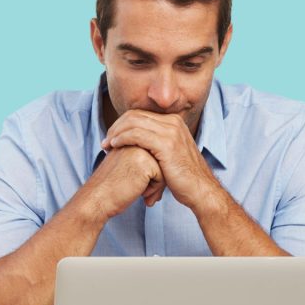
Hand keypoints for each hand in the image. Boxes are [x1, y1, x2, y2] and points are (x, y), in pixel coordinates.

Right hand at [75, 145, 164, 220]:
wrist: (97, 199)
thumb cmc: (109, 188)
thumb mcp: (124, 167)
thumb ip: (139, 160)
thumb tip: (160, 169)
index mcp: (129, 140)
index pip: (153, 155)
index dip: (149, 174)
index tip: (136, 185)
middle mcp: (135, 142)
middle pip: (160, 160)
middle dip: (155, 180)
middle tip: (144, 192)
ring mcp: (141, 150)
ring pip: (163, 168)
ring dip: (156, 185)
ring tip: (142, 193)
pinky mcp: (146, 163)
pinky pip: (162, 177)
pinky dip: (154, 189)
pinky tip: (140, 193)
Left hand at [101, 109, 220, 209]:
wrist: (199, 190)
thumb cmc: (182, 177)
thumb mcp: (168, 154)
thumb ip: (154, 143)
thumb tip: (135, 141)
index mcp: (173, 122)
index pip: (140, 114)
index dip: (122, 124)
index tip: (111, 138)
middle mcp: (173, 122)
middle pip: (134, 115)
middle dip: (116, 127)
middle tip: (105, 141)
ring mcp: (171, 132)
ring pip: (133, 122)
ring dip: (115, 133)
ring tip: (106, 145)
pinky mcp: (166, 144)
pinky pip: (136, 134)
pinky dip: (122, 138)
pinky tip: (114, 146)